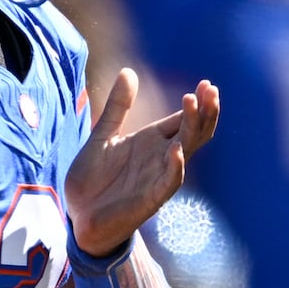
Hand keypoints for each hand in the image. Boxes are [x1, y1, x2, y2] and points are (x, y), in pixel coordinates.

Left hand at [65, 69, 218, 255]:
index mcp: (152, 141)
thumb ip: (117, 107)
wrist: (78, 216)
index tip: (206, 84)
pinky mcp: (150, 198)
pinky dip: (175, 167)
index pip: (183, 119)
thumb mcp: (102, 135)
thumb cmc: (93, 179)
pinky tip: (176, 150)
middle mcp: (161, 157)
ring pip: (186, 151)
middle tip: (210, 89)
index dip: (198, 103)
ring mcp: (158, 177)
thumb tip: (129, 71)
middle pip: (193, 132)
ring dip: (192, 129)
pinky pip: (169, 182)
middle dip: (204, 111)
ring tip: (194, 104)